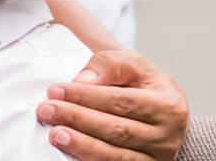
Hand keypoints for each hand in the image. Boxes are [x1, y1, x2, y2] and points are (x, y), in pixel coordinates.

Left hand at [36, 49, 188, 160]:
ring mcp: (157, 159)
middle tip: (47, 111)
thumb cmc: (144, 85)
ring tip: (55, 134)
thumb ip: (109, 65)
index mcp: (169, 105)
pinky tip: (71, 152)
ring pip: (116, 156)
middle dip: (78, 119)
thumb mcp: (133, 64)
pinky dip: (92, 160)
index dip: (86, 97)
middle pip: (117, 130)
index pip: (122, 101)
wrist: (162, 111)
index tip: (55, 90)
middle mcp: (167, 137)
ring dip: (82, 145)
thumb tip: (83, 81)